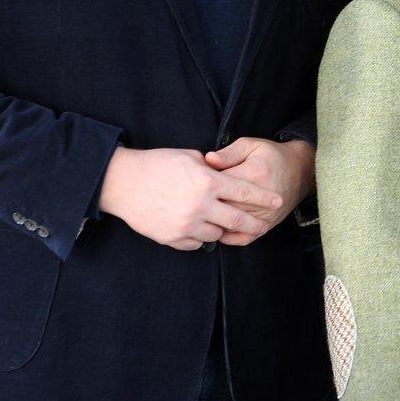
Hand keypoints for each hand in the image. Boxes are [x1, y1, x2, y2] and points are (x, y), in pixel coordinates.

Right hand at [98, 147, 284, 250]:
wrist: (122, 183)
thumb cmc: (156, 165)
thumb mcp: (189, 157)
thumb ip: (212, 168)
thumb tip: (227, 174)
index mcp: (208, 182)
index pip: (245, 193)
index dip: (264, 198)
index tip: (277, 201)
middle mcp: (201, 206)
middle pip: (238, 221)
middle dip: (254, 224)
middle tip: (263, 225)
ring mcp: (187, 224)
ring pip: (217, 234)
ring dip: (222, 229)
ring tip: (220, 222)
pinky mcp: (173, 238)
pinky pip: (197, 244)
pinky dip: (200, 237)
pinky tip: (197, 227)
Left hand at [204, 137, 314, 245]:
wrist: (301, 171)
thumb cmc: (272, 156)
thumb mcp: (250, 145)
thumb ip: (228, 153)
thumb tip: (208, 160)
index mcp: (253, 175)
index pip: (218, 184)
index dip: (202, 184)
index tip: (195, 181)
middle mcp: (260, 199)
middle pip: (221, 207)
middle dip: (205, 205)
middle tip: (194, 200)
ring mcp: (264, 215)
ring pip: (230, 225)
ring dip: (213, 222)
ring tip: (201, 215)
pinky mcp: (267, 225)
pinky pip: (243, 238)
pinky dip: (228, 237)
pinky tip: (218, 229)